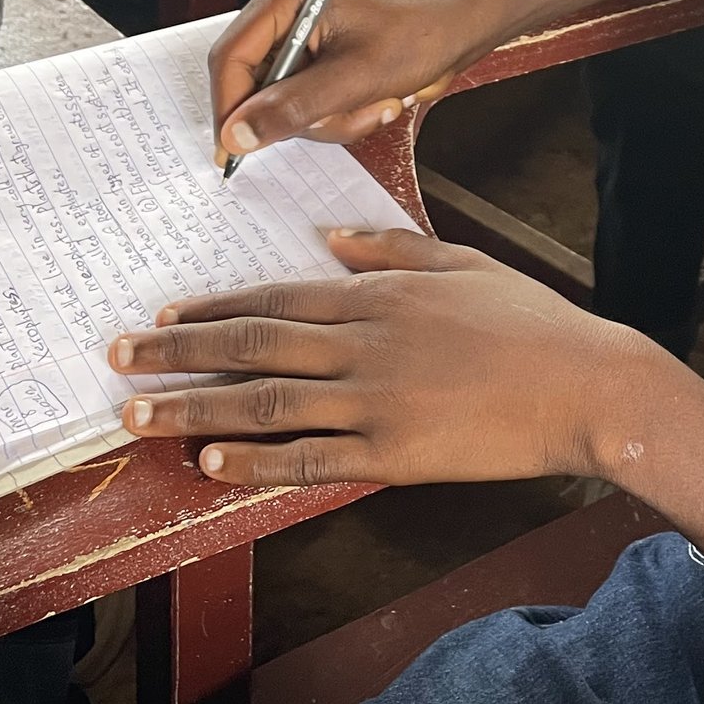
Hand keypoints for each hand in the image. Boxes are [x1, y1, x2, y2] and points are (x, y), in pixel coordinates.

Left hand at [108, 228, 664, 486]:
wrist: (585, 385)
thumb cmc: (531, 323)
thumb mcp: (460, 264)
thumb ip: (389, 249)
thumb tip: (329, 239)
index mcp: (378, 294)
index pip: (274, 296)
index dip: (211, 307)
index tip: (162, 315)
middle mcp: (364, 342)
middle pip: (251, 343)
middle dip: (176, 352)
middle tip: (118, 358)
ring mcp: (375, 400)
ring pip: (264, 401)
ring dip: (194, 408)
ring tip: (138, 414)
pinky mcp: (393, 453)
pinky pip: (308, 460)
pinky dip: (254, 462)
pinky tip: (211, 464)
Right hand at [209, 0, 503, 161]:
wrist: (459, 30)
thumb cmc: (418, 35)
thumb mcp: (355, 78)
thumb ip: (292, 106)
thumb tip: (238, 134)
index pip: (231, 57)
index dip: (230, 107)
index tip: (234, 150)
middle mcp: (284, 12)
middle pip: (253, 84)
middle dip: (298, 114)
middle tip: (343, 116)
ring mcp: (298, 37)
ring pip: (280, 103)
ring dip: (325, 119)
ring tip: (373, 104)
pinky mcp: (313, 59)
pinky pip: (302, 104)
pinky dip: (334, 116)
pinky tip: (371, 102)